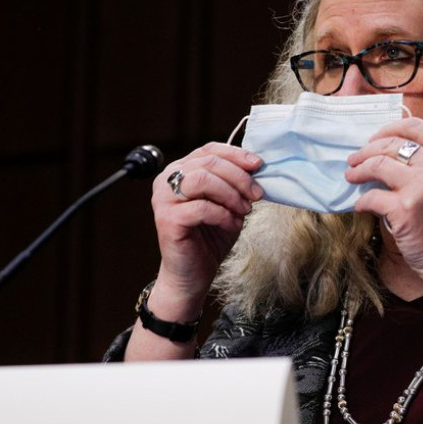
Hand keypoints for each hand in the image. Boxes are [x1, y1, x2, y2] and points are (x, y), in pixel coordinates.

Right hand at [150, 142, 263, 317]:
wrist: (193, 274)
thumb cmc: (210, 237)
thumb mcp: (230, 204)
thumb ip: (237, 184)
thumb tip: (258, 167)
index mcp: (181, 170)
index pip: (209, 150)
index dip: (236, 155)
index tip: (259, 165)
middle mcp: (167, 180)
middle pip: (208, 162)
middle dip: (239, 177)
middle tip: (256, 194)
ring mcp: (164, 199)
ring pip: (202, 180)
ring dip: (230, 193)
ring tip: (244, 209)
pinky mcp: (167, 219)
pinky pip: (201, 207)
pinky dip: (223, 214)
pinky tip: (232, 224)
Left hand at [345, 118, 422, 305]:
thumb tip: (390, 150)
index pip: (414, 126)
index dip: (388, 129)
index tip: (373, 139)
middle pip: (390, 144)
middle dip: (366, 150)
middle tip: (355, 159)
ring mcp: (421, 185)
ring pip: (376, 164)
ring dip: (358, 170)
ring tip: (351, 176)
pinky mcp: (404, 209)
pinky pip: (371, 197)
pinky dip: (362, 201)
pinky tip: (361, 204)